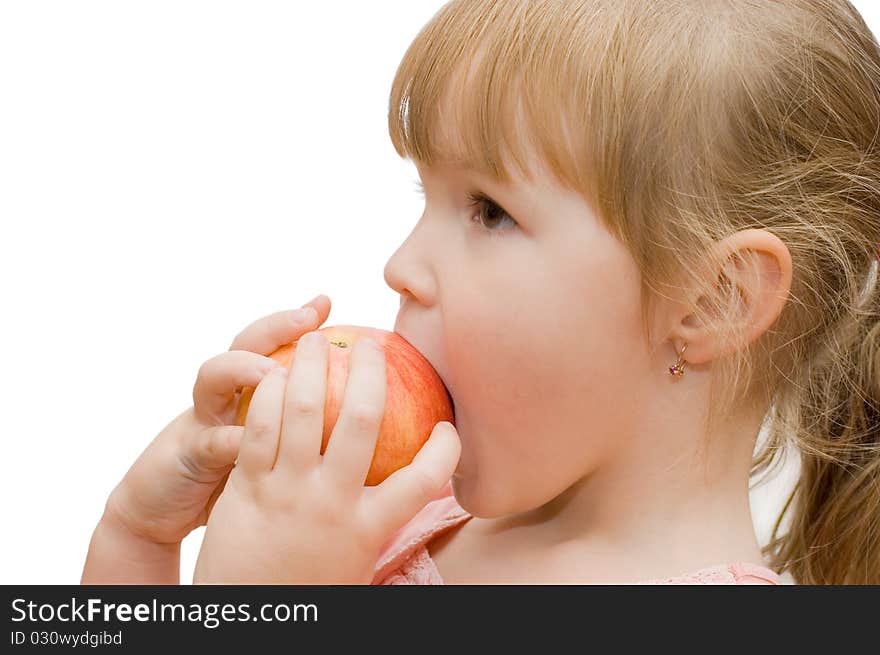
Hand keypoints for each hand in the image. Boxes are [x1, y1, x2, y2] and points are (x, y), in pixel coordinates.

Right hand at [104, 295, 331, 545]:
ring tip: (273, 371)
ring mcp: (202, 418)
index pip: (274, 343)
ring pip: (214, 377)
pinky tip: (248, 440)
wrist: (163, 511)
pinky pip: (209, 441)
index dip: (297, 320)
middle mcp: (226, 395)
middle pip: (245, 344)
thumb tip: (359, 419)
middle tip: (308, 319)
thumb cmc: (232, 479)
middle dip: (276, 326)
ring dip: (243, 367)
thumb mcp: (272, 449)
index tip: (325, 301)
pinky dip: (228, 439)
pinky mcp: (186, 453)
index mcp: (250, 390)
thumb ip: (306, 430)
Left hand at [192, 329, 460, 583]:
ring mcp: (287, 492)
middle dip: (370, 371)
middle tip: (371, 343)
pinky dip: (271, 394)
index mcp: (369, 528)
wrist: (246, 622)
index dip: (446, 448)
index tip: (448, 428)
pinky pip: (261, 428)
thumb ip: (373, 522)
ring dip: (314, 366)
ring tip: (319, 340)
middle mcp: (332, 504)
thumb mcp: (354, 562)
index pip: (425, 480)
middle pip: (363, 420)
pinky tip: (276, 376)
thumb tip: (399, 491)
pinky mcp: (247, 486)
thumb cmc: (306, 591)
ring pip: (307, 411)